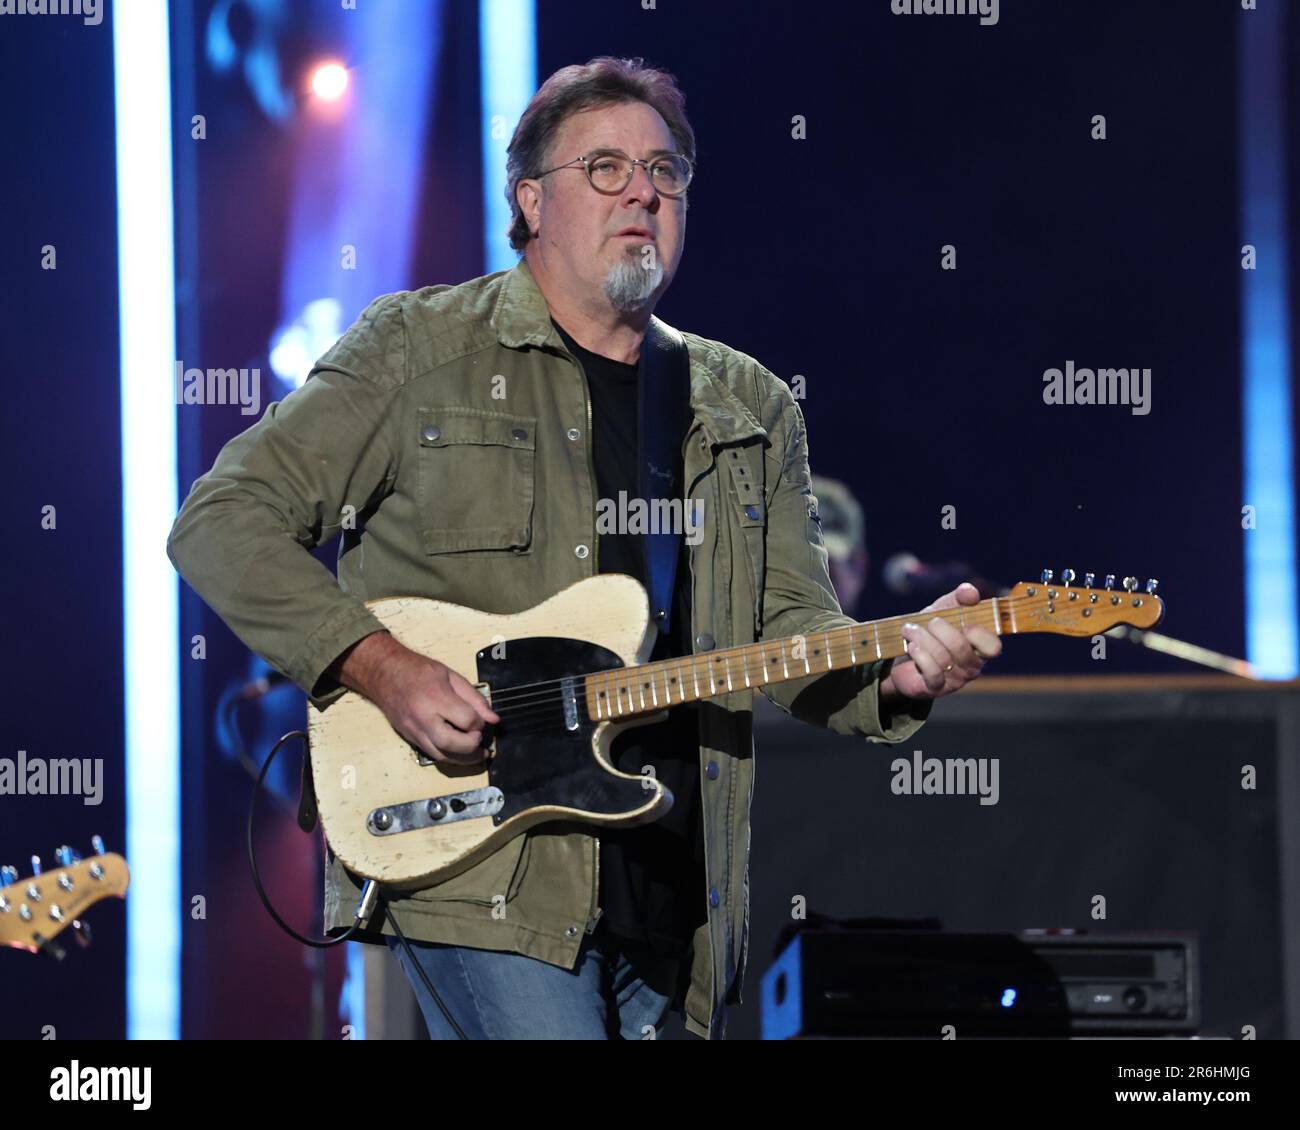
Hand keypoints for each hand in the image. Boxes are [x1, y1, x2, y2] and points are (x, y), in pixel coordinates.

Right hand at [333, 631, 499, 765]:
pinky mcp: (410, 738)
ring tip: (478, 754)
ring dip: (464, 759)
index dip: (480, 722)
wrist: (384, 674)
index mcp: (436, 697)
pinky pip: (433, 755)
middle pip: (453, 744)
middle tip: (481, 739)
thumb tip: (492, 718)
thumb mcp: (451, 676)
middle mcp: (423, 718)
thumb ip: (474, 698)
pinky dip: (450, 756)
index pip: (467, 720)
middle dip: (473, 746)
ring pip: (442, 756)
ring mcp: (414, 731)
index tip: (482, 719)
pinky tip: (460, 752)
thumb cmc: (417, 671)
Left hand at [878, 582, 1000, 702]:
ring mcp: (955, 680)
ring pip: (943, 659)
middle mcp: (972, 666)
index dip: (977, 632)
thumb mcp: (944, 610)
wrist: (903, 656)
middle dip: (939, 629)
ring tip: (910, 630)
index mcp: (980, 647)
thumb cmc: (931, 632)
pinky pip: (933, 673)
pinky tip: (912, 647)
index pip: (993, 646)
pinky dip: (920, 656)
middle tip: (928, 621)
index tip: (960, 620)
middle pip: (960, 647)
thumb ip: (959, 598)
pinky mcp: (936, 688)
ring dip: (923, 639)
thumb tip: (970, 591)